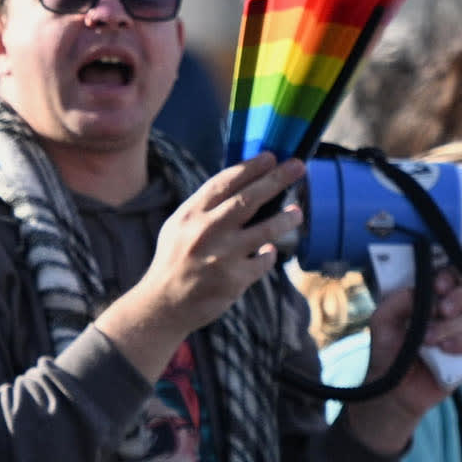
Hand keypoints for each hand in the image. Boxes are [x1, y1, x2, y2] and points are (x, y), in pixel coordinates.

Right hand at [99, 155, 305, 379]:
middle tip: (298, 166)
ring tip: (297, 212)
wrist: (163, 304)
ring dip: (286, 219)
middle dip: (277, 180)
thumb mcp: (179, 226)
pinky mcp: (234, 280)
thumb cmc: (174, 261)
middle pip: (249, 199)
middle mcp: (206, 231)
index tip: (271, 157)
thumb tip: (240, 186)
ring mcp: (222, 256)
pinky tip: (268, 252)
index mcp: (191, 214)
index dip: (251, 167)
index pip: (225, 182)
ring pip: (265, 230)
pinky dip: (269, 255)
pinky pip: (263, 261)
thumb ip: (205, 208)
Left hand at [340, 266, 461, 456]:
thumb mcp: (382, 321)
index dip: (449, 277)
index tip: (438, 285)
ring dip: (448, 326)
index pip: (449, 278)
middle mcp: (448, 315)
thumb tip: (421, 290)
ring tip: (428, 340)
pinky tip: (445, 349)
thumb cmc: (387, 352)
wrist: (391, 389)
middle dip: (456, 298)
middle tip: (441, 310)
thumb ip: (397, 300)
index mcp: (430, 301)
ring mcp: (460, 335)